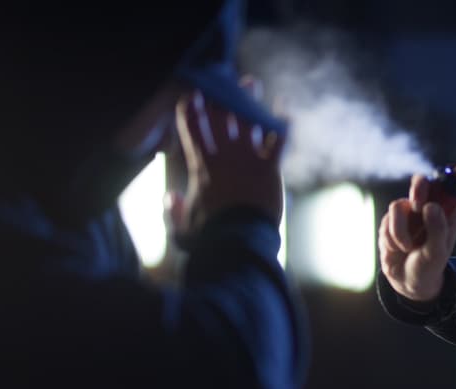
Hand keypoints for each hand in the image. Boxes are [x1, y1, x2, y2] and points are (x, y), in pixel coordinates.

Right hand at [167, 78, 286, 235]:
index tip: (191, 95)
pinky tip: (284, 107)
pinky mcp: (271, 168)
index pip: (191, 129)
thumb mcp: (181, 227)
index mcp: (200, 166)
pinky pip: (278, 139)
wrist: (239, 242)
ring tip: (251, 82)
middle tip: (223, 79)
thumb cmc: (209, 237)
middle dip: (220, 96)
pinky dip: (282, 123)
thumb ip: (173, 211)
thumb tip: (171, 197)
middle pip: (220, 117)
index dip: (190, 110)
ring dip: (249, 100)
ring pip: (248, 121)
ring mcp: (248, 159)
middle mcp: (224, 156)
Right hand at [378, 163, 455, 301]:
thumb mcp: (437, 253)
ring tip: (408, 247)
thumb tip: (430, 206)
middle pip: (424, 181)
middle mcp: (429, 206)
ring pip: (399, 205)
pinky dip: (392, 238)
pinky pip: (387, 221)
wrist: (407, 281)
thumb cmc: (429, 266)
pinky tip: (398, 249)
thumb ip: (437, 229)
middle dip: (419, 187)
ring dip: (400, 230)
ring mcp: (409, 211)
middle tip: (418, 203)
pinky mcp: (391, 220)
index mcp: (449, 211)